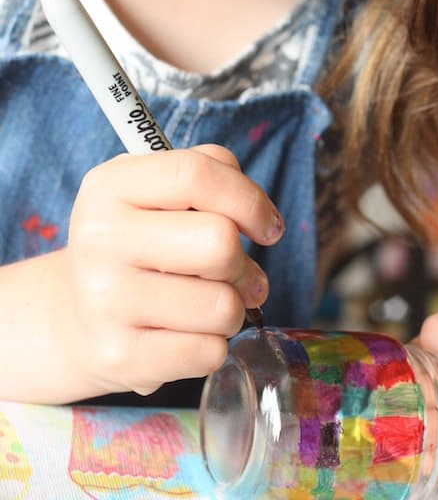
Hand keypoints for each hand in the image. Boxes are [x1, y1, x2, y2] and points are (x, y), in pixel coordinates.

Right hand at [57, 145, 281, 396]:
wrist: (78, 313)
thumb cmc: (139, 241)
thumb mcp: (156, 189)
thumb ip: (212, 173)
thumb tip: (262, 219)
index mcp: (111, 186)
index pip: (196, 175)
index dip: (248, 199)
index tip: (267, 227)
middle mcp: (101, 238)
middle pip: (218, 243)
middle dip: (244, 264)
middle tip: (239, 273)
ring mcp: (105, 300)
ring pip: (223, 306)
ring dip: (233, 308)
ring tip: (210, 303)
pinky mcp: (119, 355)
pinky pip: (209, 353)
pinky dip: (214, 345)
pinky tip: (189, 334)